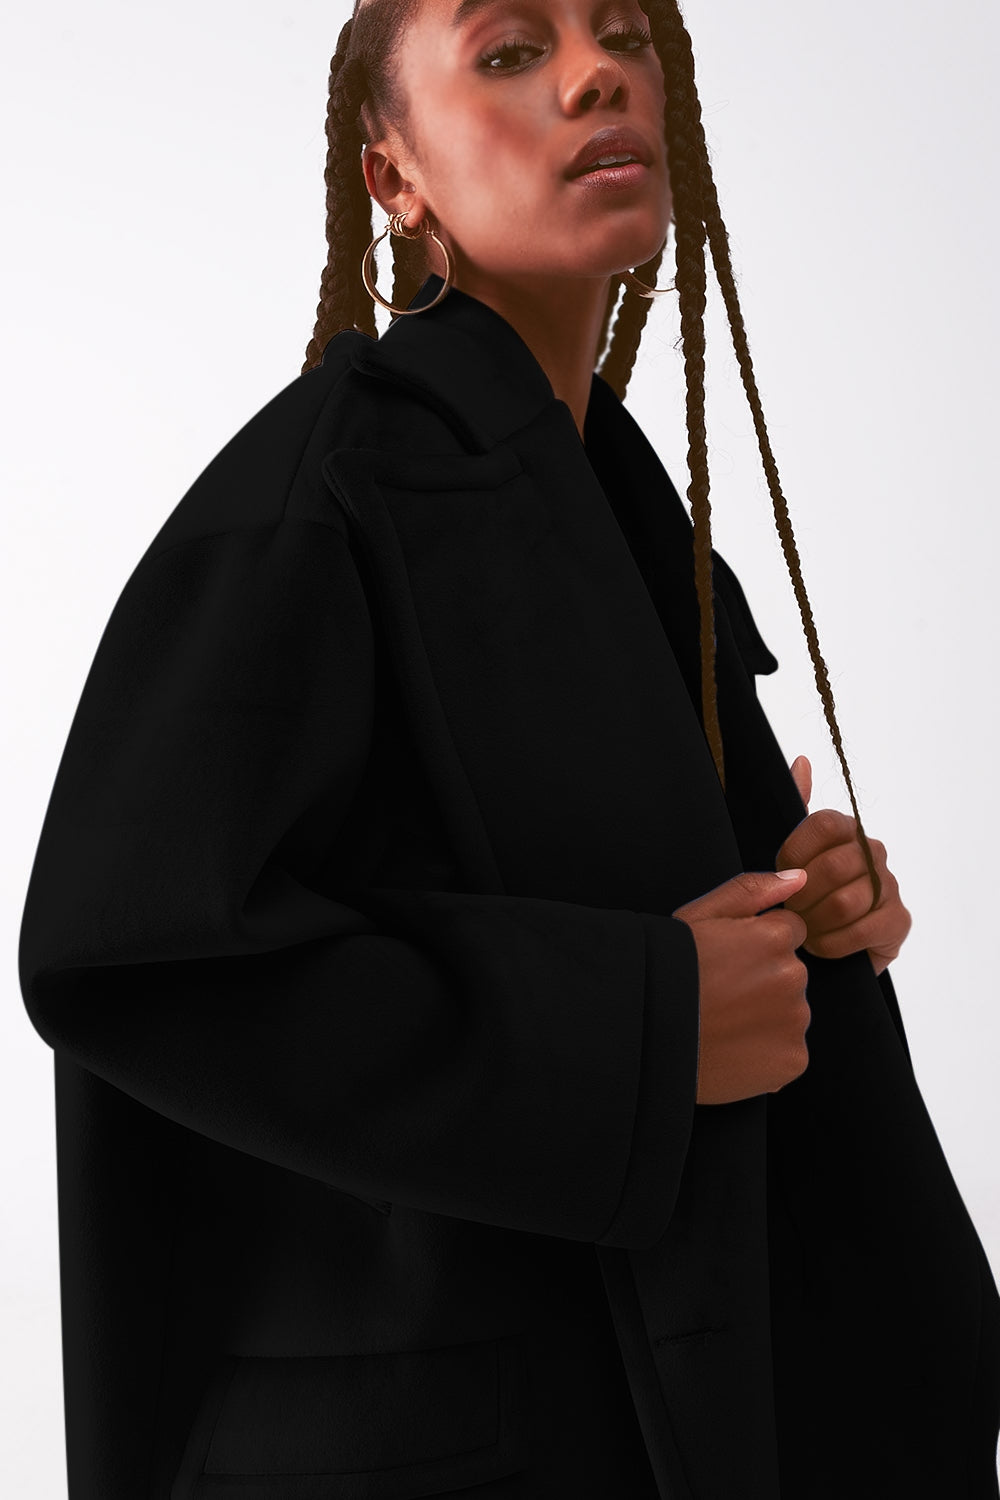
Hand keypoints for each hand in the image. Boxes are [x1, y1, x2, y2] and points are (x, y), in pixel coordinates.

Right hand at [673, 868, 811, 1103]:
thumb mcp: (697, 918)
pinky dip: (767, 1053)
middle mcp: (792, 978)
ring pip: (791, 1012)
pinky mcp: (792, 1061)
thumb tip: (801, 878)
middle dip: (764, 980)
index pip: (789, 932)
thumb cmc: (666, 972)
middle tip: (720, 995)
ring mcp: (794, 1023)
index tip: (728, 961)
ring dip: (766, 1017)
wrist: (644, 1037)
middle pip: (790, 972)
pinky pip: (788, 1051)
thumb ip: (751, 890)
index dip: (756, 945)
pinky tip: (733, 1050)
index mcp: (773, 938)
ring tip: (722, 1024)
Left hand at [776, 755, 911, 977]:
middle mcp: (872, 852)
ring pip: (846, 901)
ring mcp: (889, 886)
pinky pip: (862, 929)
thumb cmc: (803, 895)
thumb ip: (797, 806)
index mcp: (846, 830)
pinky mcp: (898, 921)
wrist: (823, 947)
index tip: (778, 873)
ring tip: (801, 930)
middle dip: (801, 896)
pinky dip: (833, 942)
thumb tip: (802, 761)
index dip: (795, 851)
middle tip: (787, 911)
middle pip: (834, 866)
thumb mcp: (790, 853)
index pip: (824, 824)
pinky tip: (820, 946)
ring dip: (815, 922)